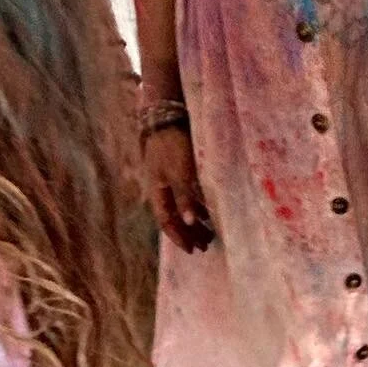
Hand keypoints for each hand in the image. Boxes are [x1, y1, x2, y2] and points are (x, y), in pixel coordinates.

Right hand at [142, 125, 214, 253]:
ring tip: (209, 233)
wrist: (166, 116)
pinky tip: (207, 211)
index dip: (179, 237)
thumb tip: (190, 223)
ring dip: (194, 222)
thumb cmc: (172, 145)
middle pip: (175, 217)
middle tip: (205, 245)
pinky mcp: (177, 170)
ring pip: (181, 207)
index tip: (193, 250)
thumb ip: (185, 197)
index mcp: (158, 192)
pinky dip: (197, 206)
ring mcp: (168, 180)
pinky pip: (187, 196)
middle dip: (189, 233)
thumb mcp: (180, 173)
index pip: (167, 222)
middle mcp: (162, 189)